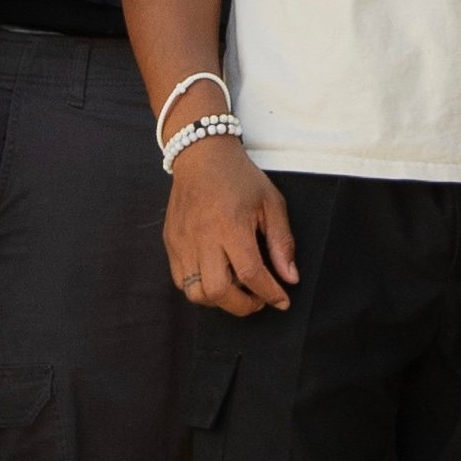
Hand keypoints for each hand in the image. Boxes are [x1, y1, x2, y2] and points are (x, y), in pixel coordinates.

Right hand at [166, 134, 299, 315]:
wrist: (202, 155)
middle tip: (257, 299)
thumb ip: (282, 242)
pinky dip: (199, 287)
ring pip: (195, 293)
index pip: (251, 273)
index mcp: (231, 225)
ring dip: (219, 300)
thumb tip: (290, 277)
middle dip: (242, 306)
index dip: (269, 293)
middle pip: (218, 291)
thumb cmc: (239, 177)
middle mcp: (203, 237)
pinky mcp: (171, 243)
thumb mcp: (271, 202)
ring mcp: (182, 242)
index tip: (282, 301)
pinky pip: (180, 281)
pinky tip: (216, 275)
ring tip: (236, 288)